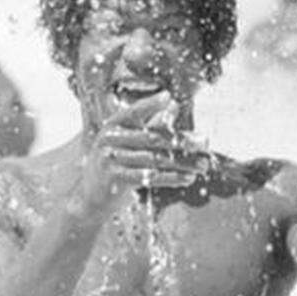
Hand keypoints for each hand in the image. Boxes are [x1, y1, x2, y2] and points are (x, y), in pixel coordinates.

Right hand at [79, 94, 209, 207]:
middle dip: (182, 141)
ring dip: (183, 163)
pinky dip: (171, 178)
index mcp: (114, 125)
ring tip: (203, 165)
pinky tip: (187, 178)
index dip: (151, 104)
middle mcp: (110, 139)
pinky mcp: (116, 180)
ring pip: (155, 159)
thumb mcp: (127, 140)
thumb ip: (149, 122)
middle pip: (153, 138)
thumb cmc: (115, 162)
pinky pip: (149, 177)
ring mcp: (111, 160)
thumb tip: (172, 102)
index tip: (169, 97)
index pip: (134, 111)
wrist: (90, 198)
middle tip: (205, 143)